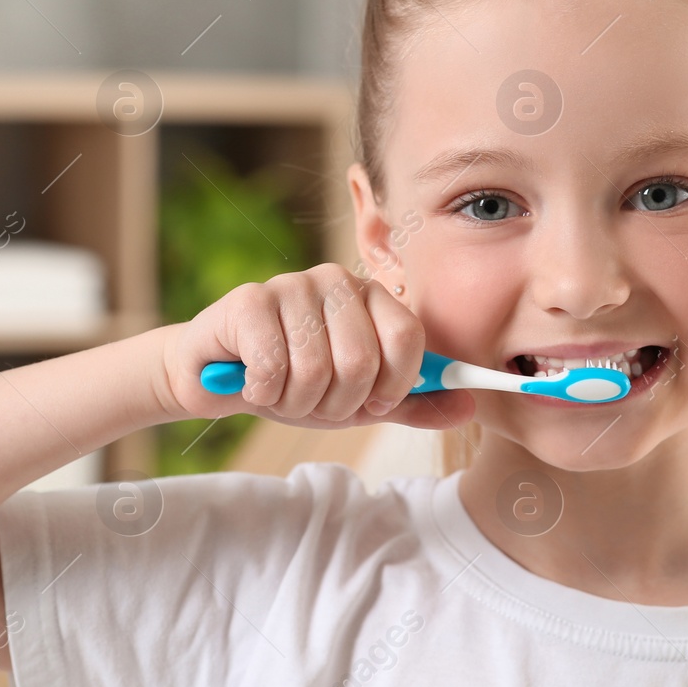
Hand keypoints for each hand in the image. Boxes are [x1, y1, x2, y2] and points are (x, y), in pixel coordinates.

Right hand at [161, 263, 474, 430]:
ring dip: (296, 402)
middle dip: (337, 403)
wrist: (218, 379)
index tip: (371, 404)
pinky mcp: (249, 300)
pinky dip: (262, 392)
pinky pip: (272, 366)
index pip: (408, 338)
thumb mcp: (359, 401)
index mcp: (371, 298)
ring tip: (280, 391)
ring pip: (315, 370)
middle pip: (362, 360)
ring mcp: (291, 285)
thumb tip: (469, 405)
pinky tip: (252, 382)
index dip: (392, 387)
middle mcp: (336, 281)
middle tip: (314, 401)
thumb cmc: (294, 383)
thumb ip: (412, 403)